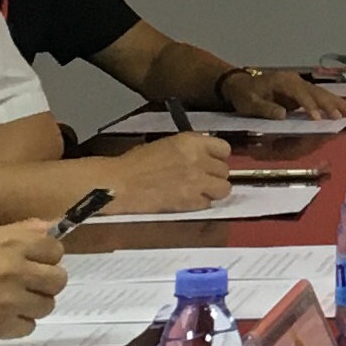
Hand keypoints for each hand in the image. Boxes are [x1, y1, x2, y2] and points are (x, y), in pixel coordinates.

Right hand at [0, 222, 69, 337]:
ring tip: (18, 300)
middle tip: (31, 282)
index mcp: (9, 246)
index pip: (54, 249)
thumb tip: (50, 227)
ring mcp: (10, 302)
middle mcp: (14, 272)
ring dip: (36, 303)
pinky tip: (6, 315)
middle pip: (58, 279)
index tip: (38, 260)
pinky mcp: (2, 327)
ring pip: (48, 305)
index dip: (49, 255)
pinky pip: (30, 326)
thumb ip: (19, 231)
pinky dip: (20, 322)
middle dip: (48, 280)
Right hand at [109, 130, 230, 211]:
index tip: (212, 160)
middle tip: (202, 177)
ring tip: (200, 190)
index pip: (224, 148)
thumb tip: (204, 152)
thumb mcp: (167, 144)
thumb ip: (190, 147)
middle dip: (215, 174)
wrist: (122, 184)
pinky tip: (188, 199)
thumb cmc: (136, 162)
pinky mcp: (191, 202)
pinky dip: (201, 203)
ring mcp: (197, 182)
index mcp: (191, 142)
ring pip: (223, 188)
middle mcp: (199, 160)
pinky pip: (208, 204)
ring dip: (214, 190)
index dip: (218, 156)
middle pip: (224, 170)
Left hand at [221, 65, 345, 120]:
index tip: (318, 119)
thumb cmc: (244, 95)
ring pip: (323, 93)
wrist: (240, 84)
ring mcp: (300, 84)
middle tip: (345, 116)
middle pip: (317, 92)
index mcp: (283, 82)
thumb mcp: (250, 103)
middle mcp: (295, 80)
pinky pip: (321, 96)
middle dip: (332, 104)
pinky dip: (334, 102)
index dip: (310, 107)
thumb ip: (266, 109)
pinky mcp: (302, 90)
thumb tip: (283, 115)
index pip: (301, 94)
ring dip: (338, 103)